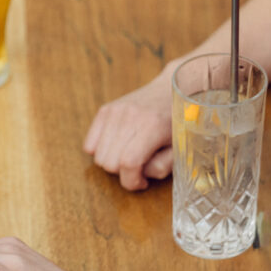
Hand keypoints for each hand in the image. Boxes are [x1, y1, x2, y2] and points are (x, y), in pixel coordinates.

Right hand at [83, 75, 173, 190]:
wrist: (173, 88)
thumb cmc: (179, 121)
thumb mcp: (180, 148)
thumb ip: (162, 167)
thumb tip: (140, 176)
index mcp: (152, 127)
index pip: (128, 163)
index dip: (132, 181)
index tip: (142, 182)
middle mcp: (130, 117)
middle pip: (109, 163)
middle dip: (123, 173)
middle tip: (138, 167)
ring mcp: (114, 112)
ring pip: (98, 156)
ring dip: (112, 163)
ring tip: (128, 157)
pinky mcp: (105, 110)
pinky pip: (89, 145)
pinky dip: (100, 152)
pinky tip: (117, 148)